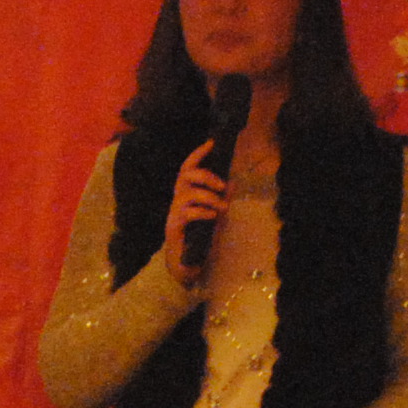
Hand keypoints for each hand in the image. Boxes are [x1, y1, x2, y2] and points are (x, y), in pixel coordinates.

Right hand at [163, 141, 227, 285]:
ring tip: (223, 208)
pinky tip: (213, 217)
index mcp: (186, 194)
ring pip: (187, 194)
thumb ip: (221, 200)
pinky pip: (187, 213)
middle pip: (185, 175)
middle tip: (223, 186)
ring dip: (209, 198)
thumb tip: (233, 183)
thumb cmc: (199, 238)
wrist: (185, 265)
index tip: (211, 143)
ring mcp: (173, 213)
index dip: (198, 154)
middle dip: (206, 176)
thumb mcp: (215, 215)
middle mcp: (177, 200)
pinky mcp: (174, 227)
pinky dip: (203, 212)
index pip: (188, 168)